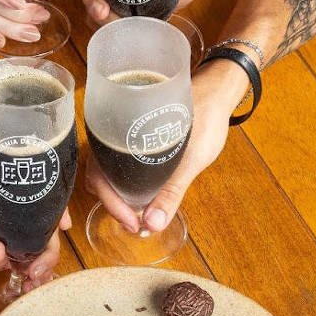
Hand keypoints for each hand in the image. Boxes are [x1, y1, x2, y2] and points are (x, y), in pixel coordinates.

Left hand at [0, 187, 70, 285]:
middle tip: (38, 273)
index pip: (22, 201)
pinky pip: (18, 261)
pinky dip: (28, 273)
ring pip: (30, 245)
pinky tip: (29, 286)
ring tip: (35, 283)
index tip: (62, 228)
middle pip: (33, 225)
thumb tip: (2, 251)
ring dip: (39, 263)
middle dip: (44, 247)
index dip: (47, 210)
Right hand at [84, 60, 243, 232]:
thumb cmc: (206, 117)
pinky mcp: (135, 138)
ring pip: (106, 169)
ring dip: (117, 194)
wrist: (218, 91)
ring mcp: (124, 134)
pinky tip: (140, 195)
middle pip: (97, 173)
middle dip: (112, 202)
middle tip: (135, 223)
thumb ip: (171, 192)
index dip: (111, 203)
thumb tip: (152, 224)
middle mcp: (114, 131)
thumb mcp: (190, 158)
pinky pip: (119, 163)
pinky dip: (125, 183)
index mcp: (118, 130)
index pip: (98, 175)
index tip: (132, 223)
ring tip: (136, 213)